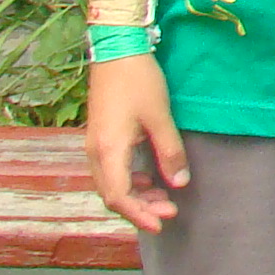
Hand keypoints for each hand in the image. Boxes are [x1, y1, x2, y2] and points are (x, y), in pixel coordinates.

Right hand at [86, 56, 187, 232]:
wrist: (116, 51)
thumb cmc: (139, 82)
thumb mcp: (160, 116)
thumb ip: (170, 151)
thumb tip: (180, 184)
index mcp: (108, 151)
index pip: (118, 196)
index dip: (139, 214)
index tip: (161, 223)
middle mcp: (96, 153)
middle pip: (112, 194)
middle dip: (140, 208)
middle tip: (170, 211)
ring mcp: (95, 145)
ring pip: (111, 183)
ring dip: (136, 195)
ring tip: (163, 199)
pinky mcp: (101, 138)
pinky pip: (111, 170)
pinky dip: (129, 181)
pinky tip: (149, 179)